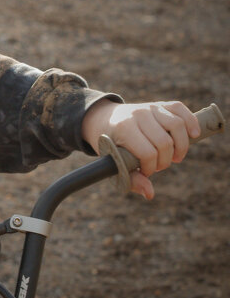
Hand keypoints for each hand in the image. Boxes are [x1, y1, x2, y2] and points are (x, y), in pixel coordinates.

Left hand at [81, 99, 200, 198]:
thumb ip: (131, 179)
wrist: (104, 120)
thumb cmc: (112, 144)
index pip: (148, 153)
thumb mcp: (115, 162)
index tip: (146, 172)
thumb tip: (150, 194)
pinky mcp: (160, 104)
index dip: (151, 168)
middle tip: (159, 165)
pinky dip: (191, 122)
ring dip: (181, 146)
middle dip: (165, 161)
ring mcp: (150, 107)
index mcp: (123, 128)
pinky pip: (181, 109)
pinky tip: (193, 136)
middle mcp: (138, 114)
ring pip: (177, 125)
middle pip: (165, 142)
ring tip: (174, 156)